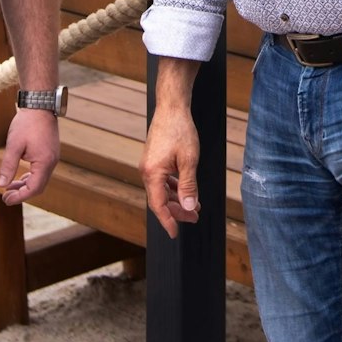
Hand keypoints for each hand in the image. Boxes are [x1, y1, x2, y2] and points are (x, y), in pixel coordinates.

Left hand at [0, 109, 59, 206]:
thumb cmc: (27, 123)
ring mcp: (52, 157)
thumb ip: (8, 166)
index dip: (19, 197)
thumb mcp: (14, 145)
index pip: (33, 189)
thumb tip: (1, 184)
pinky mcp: (50, 152)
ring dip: (26, 185)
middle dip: (22, 193)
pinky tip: (20, 176)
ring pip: (40, 179)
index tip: (6, 199)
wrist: (40, 104)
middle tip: (6, 197)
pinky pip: (41, 171)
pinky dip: (31, 176)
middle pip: (38, 187)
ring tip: (10, 188)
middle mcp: (52, 162)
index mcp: (44, 163)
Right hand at [141, 105, 200, 236]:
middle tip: (195, 218)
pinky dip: (173, 188)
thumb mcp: (189, 161)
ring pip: (161, 191)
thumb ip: (188, 186)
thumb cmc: (181, 131)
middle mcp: (146, 172)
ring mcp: (149, 166)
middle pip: (159, 200)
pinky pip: (162, 181)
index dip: (168, 221)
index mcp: (152, 174)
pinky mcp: (153, 160)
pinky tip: (185, 191)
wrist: (172, 108)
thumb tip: (190, 207)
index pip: (158, 206)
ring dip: (177, 200)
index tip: (176, 233)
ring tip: (195, 206)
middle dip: (177, 211)